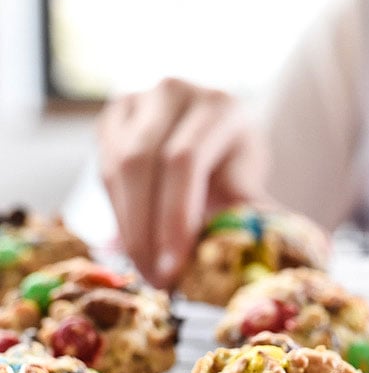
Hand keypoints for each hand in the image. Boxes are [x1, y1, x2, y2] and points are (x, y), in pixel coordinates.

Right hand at [97, 78, 268, 287]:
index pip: (184, 160)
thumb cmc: (233, 158)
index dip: (173, 216)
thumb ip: (245, 209)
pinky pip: (104, 169)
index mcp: (218, 105)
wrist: (211, 129)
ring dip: (129, 227)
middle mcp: (174, 92)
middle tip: (156, 280)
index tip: (172, 268)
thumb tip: (260, 253)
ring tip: (147, 271)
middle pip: (142, 163)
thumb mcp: (248, 178)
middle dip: (145, 231)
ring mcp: (139, 100)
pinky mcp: (114, 116)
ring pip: (117, 168)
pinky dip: (118, 213)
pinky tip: (135, 243)